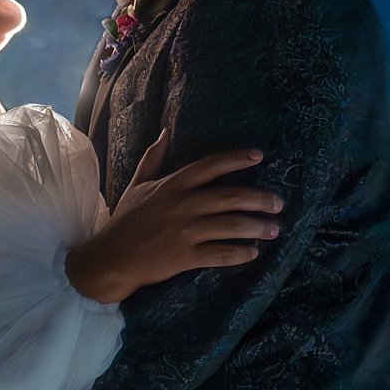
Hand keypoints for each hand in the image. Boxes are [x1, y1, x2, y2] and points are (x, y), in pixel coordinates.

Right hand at [64, 128, 282, 303]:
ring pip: (230, 226)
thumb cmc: (125, 220)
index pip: (210, 166)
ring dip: (256, 227)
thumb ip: (154, 158)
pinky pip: (220, 254)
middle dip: (258, 199)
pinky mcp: (185, 257)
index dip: (236, 159)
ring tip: (274, 229)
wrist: (111, 257)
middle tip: (278, 202)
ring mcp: (185, 231)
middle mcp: (182, 205)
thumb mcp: (138, 184)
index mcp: (173, 185)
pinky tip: (253, 253)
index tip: (259, 155)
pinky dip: (240, 253)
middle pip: (229, 197)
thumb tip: (166, 132)